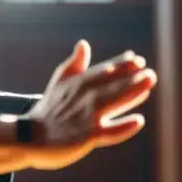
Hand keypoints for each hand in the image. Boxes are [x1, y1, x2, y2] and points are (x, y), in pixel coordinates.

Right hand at [23, 40, 155, 170]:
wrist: (31, 137)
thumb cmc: (48, 110)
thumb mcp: (59, 82)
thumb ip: (74, 64)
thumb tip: (83, 43)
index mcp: (78, 84)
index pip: (103, 71)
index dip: (121, 64)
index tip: (137, 59)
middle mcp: (84, 98)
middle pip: (113, 84)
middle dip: (132, 77)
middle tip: (150, 72)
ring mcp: (87, 117)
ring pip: (114, 102)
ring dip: (132, 92)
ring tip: (149, 84)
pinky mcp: (88, 137)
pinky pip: (110, 132)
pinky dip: (123, 126)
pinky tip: (138, 121)